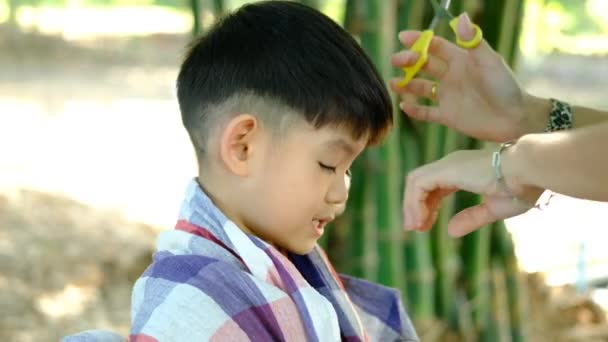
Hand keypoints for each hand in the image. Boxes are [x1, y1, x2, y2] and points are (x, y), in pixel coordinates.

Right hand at [390, 13, 536, 142]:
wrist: (514, 118)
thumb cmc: (505, 86)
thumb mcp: (489, 61)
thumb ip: (472, 41)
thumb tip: (461, 17)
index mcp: (461, 60)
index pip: (435, 46)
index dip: (419, 41)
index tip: (403, 37)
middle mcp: (451, 76)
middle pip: (424, 65)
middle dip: (408, 61)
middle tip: (396, 60)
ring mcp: (448, 96)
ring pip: (421, 88)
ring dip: (406, 85)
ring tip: (394, 83)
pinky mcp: (448, 116)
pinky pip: (427, 112)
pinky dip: (414, 111)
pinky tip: (404, 106)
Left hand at [402, 148, 542, 236]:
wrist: (532, 171)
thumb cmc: (522, 186)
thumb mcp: (493, 209)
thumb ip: (471, 218)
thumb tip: (450, 231)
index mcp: (464, 171)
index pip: (435, 186)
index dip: (427, 206)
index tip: (425, 225)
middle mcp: (452, 164)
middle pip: (421, 183)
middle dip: (415, 206)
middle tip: (415, 228)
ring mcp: (448, 164)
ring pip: (415, 182)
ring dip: (411, 205)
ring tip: (414, 227)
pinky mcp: (446, 169)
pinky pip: (418, 184)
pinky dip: (414, 202)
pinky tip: (420, 220)